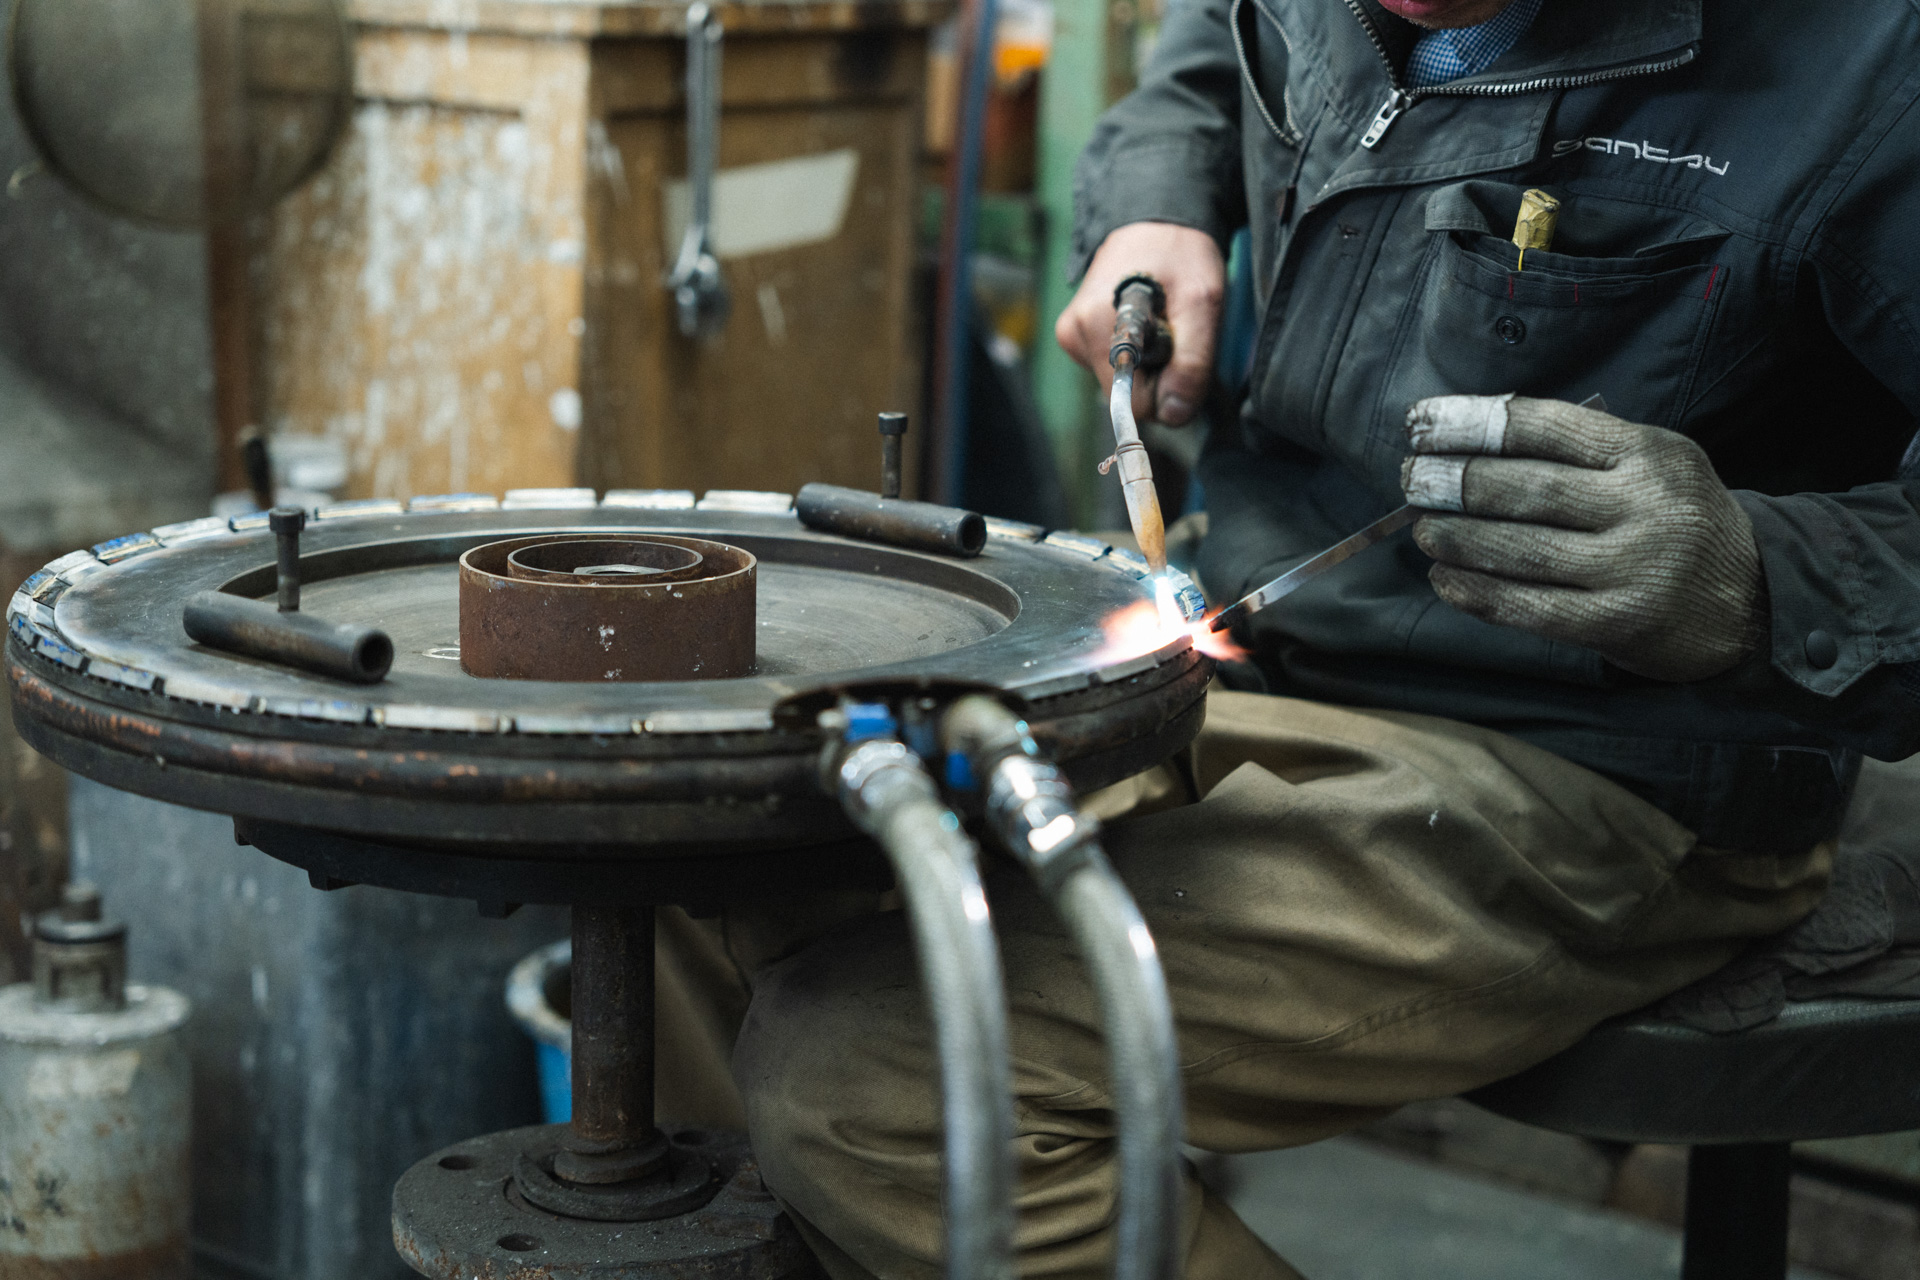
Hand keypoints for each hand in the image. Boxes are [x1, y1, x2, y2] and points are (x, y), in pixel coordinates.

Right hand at [1053, 222, 1223, 426]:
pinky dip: (1139, 354)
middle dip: (1159, 372)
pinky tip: (1145, 320)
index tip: (1182, 344)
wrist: (1156, 219)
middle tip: (1174, 327)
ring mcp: (1072, 337)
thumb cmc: (1180, 254)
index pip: (1136, 402)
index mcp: (1095, 328)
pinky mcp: (1077, 337)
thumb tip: (1174, 414)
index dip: (1169, 383)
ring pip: (1122, 384)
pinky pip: (1116, 369)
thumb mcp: (1203, 302)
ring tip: (1161, 317)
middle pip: (1126, 395)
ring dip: (1151, 362)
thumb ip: (1193, 362)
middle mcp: (1073, 335)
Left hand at [1400, 395, 1766, 682]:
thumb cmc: (1679, 519)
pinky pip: (1531, 607)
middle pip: (1527, 489)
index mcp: (1646, 453)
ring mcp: (1632, 568)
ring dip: (1459, 539)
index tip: (1422, 424)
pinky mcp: (1618, 623)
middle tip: (1412, 480)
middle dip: (1455, 481)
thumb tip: (1471, 443)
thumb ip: (1579, 450)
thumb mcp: (1652, 462)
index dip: (1472, 423)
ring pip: (1522, 549)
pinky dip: (1478, 593)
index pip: (1544, 428)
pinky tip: (1445, 580)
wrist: (1754, 598)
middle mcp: (1643, 507)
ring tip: (1422, 530)